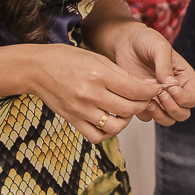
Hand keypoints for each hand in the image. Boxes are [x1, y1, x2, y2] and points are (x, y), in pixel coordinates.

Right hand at [28, 43, 162, 143]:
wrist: (37, 69)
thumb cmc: (68, 59)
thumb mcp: (97, 58)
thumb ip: (121, 74)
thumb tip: (146, 86)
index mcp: (98, 74)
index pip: (135, 90)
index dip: (151, 91)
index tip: (157, 89)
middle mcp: (90, 94)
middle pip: (129, 109)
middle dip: (143, 104)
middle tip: (145, 98)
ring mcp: (81, 110)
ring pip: (117, 126)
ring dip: (127, 120)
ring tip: (127, 110)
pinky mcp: (73, 121)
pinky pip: (97, 136)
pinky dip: (109, 132)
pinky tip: (111, 121)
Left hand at [110, 22, 194, 125]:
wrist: (125, 42)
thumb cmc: (146, 41)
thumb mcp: (159, 47)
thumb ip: (165, 66)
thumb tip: (172, 85)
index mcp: (185, 78)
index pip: (192, 98)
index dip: (183, 98)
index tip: (170, 88)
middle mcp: (175, 91)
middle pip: (183, 113)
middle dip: (172, 108)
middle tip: (160, 94)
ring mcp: (160, 98)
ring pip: (168, 119)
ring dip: (159, 114)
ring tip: (148, 100)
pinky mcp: (144, 102)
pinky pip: (148, 117)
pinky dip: (144, 113)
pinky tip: (138, 98)